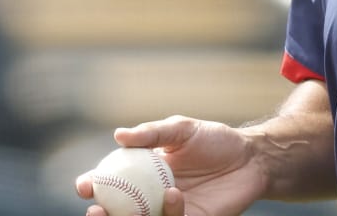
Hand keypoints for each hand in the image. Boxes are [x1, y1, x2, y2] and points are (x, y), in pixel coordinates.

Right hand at [75, 115, 265, 215]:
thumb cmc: (216, 140)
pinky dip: (169, 214)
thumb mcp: (181, 129)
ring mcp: (170, 212)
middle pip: (118, 211)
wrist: (251, 158)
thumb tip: (118, 135)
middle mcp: (152, 195)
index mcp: (143, 171)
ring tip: (128, 213)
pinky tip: (174, 194)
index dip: (92, 185)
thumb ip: (151, 133)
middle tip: (95, 211)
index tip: (85, 184)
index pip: (110, 182)